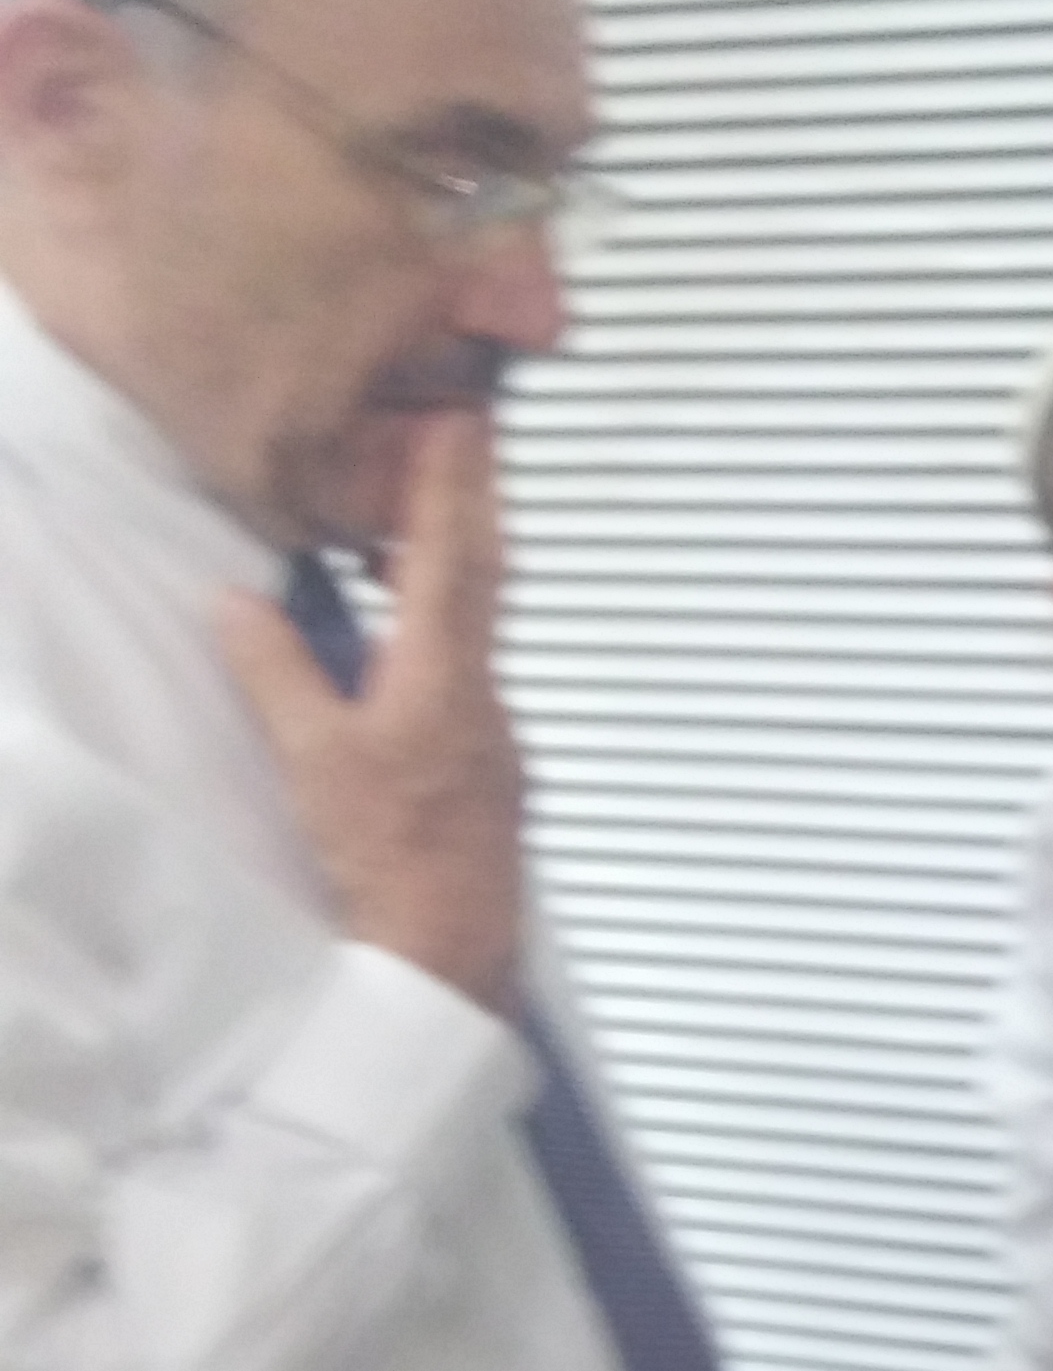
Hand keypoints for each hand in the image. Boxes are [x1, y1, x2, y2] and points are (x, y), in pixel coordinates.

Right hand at [214, 412, 526, 1005]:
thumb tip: (239, 599)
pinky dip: (446, 634)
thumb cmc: (386, 856)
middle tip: (465, 443)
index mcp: (445, 680)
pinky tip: (417, 639)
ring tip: (426, 523)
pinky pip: (469, 677)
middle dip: (471, 509)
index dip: (453, 486)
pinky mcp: (489, 773)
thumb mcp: (313, 757)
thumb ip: (276, 670)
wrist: (451, 951)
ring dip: (457, 571)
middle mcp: (486, 698)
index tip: (464, 419)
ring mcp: (496, 738)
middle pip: (484, 584)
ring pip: (479, 633)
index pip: (452, 559)